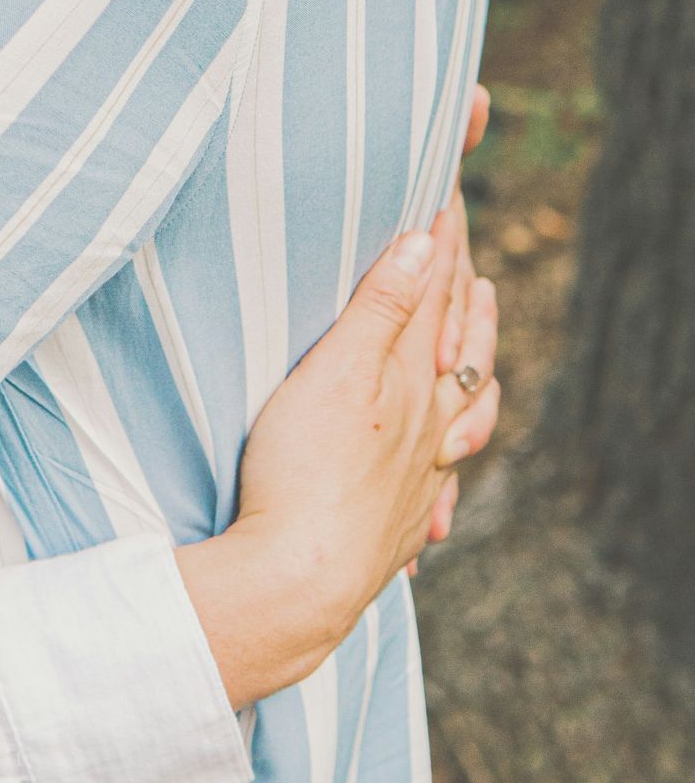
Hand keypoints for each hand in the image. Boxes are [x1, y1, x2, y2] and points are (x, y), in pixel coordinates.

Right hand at [179, 203, 498, 706]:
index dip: (441, 250)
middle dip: (465, 306)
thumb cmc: (306, 470)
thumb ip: (380, 308)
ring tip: (485, 373)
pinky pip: (435, 497)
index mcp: (412, 385)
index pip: (434, 301)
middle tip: (474, 270)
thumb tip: (425, 244)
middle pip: (459, 358)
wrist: (298, 579)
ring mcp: (416, 484)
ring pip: (461, 428)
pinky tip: (442, 500)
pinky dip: (446, 482)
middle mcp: (427, 431)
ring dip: (474, 389)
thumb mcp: (338, 371)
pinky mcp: (394, 531)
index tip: (447, 203)